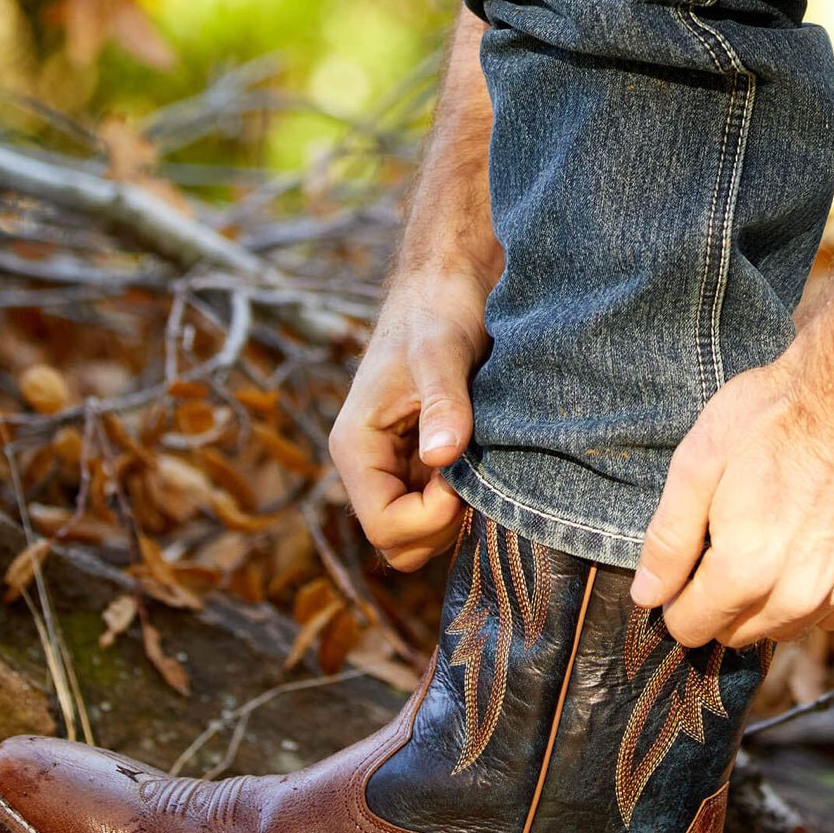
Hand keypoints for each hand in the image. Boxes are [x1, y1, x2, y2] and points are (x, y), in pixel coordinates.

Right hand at [328, 269, 487, 571]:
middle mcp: (367, 467)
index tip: (462, 478)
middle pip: (398, 545)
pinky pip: (436, 515)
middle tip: (472, 474)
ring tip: (476, 461)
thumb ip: (443, 402)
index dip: (430, 519)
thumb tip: (442, 456)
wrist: (447, 286)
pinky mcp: (418, 469)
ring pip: (419, 538)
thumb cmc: (438, 311)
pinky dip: (461, 503)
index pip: (383, 527)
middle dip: (441, 525)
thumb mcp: (442, 351)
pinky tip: (478, 461)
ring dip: (454, 515)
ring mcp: (392, 471)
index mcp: (355, 447)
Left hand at [629, 338, 833, 647]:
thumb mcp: (696, 467)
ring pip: (781, 629)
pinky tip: (804, 547)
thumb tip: (646, 596)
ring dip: (764, 603)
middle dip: (717, 602)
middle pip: (735, 635)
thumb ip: (668, 541)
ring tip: (765, 541)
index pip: (691, 628)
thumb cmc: (769, 418)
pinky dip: (810, 594)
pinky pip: (829, 614)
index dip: (676, 600)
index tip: (685, 565)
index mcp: (745, 571)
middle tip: (723, 545)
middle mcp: (797, 595)